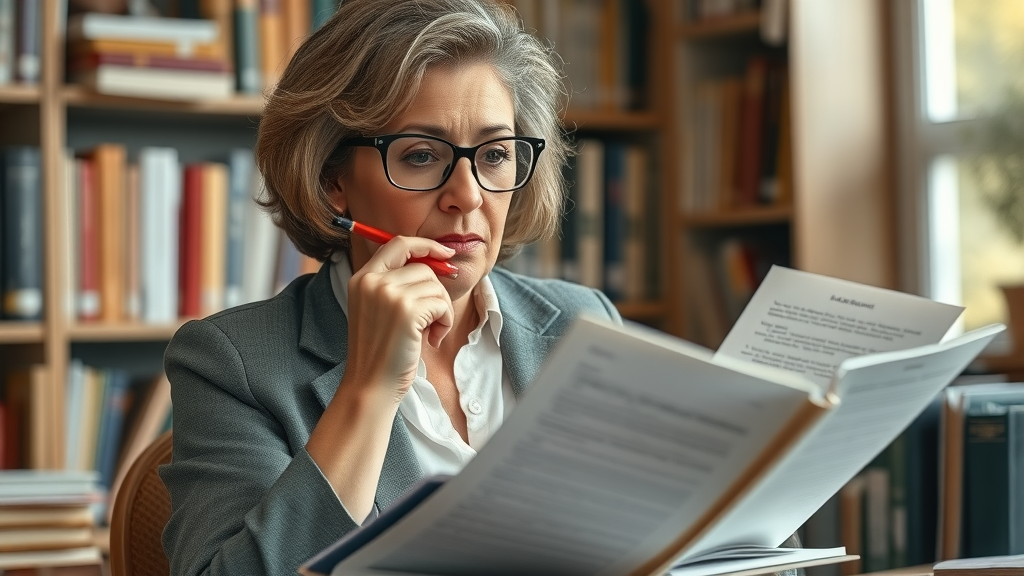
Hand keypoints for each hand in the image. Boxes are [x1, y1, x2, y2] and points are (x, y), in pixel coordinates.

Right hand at [343, 236, 455, 403]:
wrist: (370, 386)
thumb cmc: (381, 353)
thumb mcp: (379, 311)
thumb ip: (397, 285)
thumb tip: (436, 262)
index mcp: (362, 278)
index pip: (397, 243)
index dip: (425, 245)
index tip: (445, 254)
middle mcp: (372, 281)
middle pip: (423, 267)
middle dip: (437, 292)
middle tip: (433, 320)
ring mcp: (388, 293)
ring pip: (436, 286)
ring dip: (442, 311)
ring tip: (429, 333)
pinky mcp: (407, 310)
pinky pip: (442, 303)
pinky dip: (445, 322)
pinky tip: (432, 340)